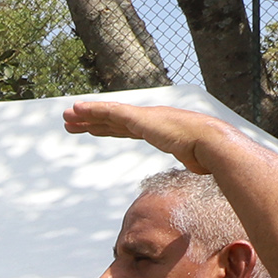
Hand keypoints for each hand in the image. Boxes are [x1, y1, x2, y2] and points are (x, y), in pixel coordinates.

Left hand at [62, 99, 229, 172]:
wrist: (211, 143)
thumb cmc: (207, 153)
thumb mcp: (194, 159)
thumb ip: (192, 160)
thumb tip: (202, 168)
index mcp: (156, 129)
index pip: (124, 128)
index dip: (106, 128)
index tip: (91, 129)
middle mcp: (147, 120)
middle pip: (111, 120)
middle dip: (90, 120)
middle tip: (71, 121)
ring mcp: (143, 118)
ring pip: (107, 114)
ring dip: (85, 115)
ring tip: (67, 115)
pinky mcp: (139, 119)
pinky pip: (110, 112)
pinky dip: (93, 109)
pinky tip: (78, 109)